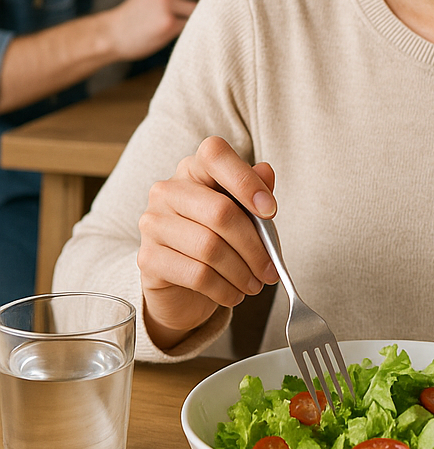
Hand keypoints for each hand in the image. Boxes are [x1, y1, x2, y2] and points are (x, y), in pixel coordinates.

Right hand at [105, 0, 220, 61]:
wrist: (114, 33)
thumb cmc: (141, 12)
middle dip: (213, 0)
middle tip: (214, 10)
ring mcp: (165, 5)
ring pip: (201, 8)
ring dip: (204, 17)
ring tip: (197, 23)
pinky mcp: (168, 24)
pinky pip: (194, 25)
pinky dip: (197, 29)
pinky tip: (190, 33)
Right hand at [137, 136, 278, 348]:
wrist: (181, 284)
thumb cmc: (218, 238)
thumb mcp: (242, 213)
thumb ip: (255, 191)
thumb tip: (266, 172)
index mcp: (194, 168)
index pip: (215, 154)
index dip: (246, 180)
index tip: (271, 211)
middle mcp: (168, 190)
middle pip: (221, 211)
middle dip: (255, 245)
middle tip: (272, 269)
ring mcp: (153, 223)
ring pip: (210, 247)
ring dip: (242, 272)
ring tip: (256, 285)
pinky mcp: (147, 258)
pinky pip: (196, 274)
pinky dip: (224, 288)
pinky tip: (235, 295)